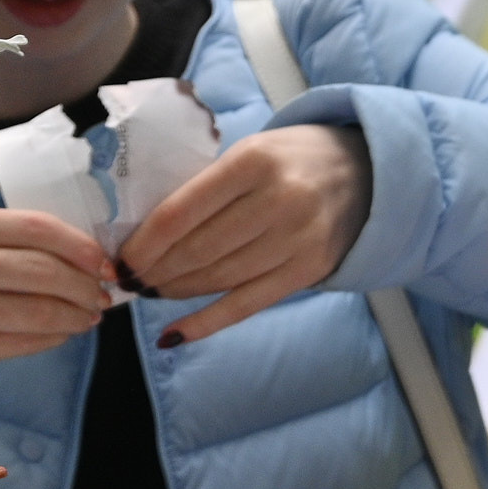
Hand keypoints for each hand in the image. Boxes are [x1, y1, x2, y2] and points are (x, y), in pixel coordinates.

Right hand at [0, 206, 115, 399]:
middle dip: (84, 284)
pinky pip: (21, 341)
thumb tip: (90, 254)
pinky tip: (63, 333)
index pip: (32, 226)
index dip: (79, 246)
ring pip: (35, 309)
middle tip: (103, 295)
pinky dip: (53, 337)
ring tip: (90, 316)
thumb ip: (6, 241)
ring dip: (75, 314)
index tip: (105, 262)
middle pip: (39, 269)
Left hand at [119, 125, 371, 345]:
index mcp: (254, 161)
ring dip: (176, 292)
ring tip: (152, 292)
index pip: (181, 213)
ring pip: (219, 279)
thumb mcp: (248, 152)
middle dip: (154, 270)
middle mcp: (281, 199)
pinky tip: (174, 335)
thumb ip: (206, 188)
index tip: (120, 258)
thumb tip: (146, 237)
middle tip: (129, 279)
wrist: (367, 172)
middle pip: (198, 250)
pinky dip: (206, 323)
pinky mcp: (310, 269)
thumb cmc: (292, 159)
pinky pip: (248, 305)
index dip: (143, 244)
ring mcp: (299, 238)